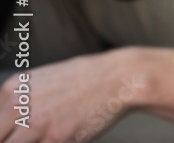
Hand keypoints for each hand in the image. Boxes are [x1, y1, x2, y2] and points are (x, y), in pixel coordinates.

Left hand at [0, 50, 144, 141]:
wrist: (121, 77)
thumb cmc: (88, 80)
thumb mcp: (46, 82)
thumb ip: (24, 101)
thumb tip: (13, 125)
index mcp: (13, 88)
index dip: (4, 133)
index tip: (14, 135)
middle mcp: (17, 104)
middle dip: (11, 141)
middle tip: (34, 138)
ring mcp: (34, 123)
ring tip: (50, 137)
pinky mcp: (55, 138)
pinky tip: (64, 137)